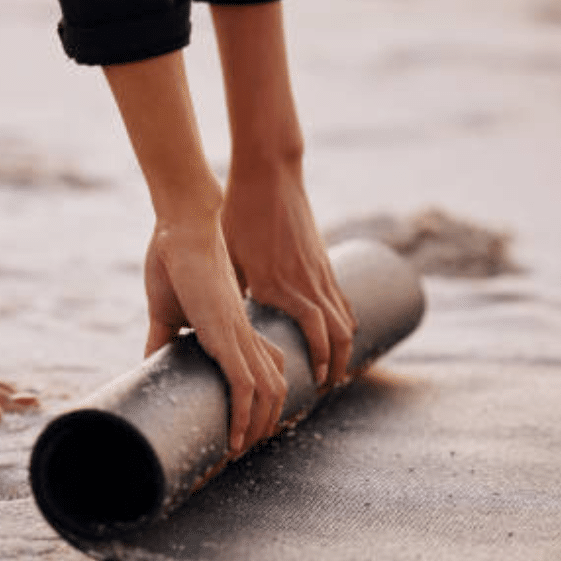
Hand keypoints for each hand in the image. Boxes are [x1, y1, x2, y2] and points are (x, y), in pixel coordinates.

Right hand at [143, 217, 286, 455]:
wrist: (179, 228)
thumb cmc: (172, 260)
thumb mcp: (165, 310)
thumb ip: (162, 337)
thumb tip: (149, 362)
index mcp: (236, 326)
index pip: (265, 368)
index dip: (262, 399)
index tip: (247, 424)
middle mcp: (245, 333)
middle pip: (276, 386)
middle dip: (266, 421)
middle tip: (244, 446)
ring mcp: (238, 334)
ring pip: (269, 391)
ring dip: (259, 426)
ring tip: (241, 449)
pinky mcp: (225, 334)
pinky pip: (246, 385)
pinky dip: (245, 416)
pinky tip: (237, 437)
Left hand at [221, 162, 356, 389]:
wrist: (267, 174)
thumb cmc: (238, 215)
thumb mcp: (227, 258)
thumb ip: (231, 292)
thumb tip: (214, 324)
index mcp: (280, 286)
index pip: (314, 336)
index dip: (320, 364)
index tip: (314, 385)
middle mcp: (307, 282)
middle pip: (339, 334)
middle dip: (337, 364)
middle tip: (328, 386)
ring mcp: (319, 269)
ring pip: (345, 317)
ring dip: (344, 345)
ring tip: (336, 367)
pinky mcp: (323, 258)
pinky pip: (341, 297)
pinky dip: (345, 319)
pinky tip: (339, 331)